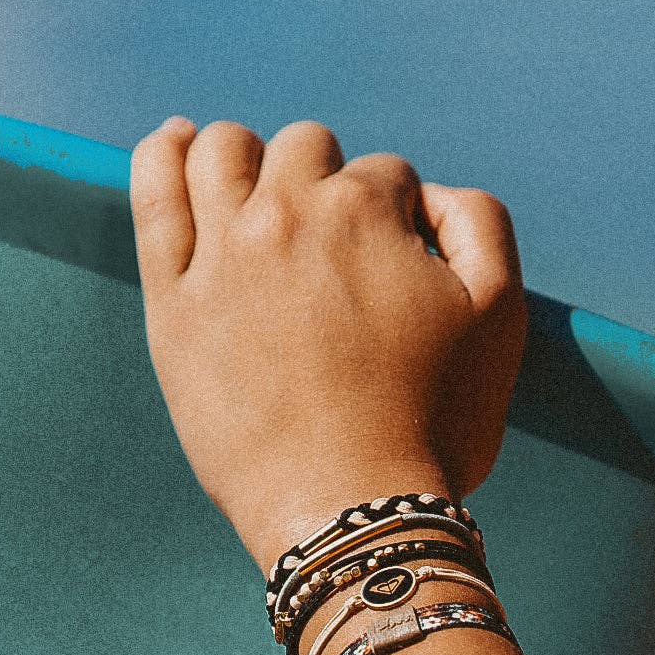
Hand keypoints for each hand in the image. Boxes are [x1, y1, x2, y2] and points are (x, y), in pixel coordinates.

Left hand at [129, 116, 527, 571]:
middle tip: (340, 253)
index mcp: (367, 211)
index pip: (385, 175)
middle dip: (329, 183)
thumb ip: (479, 225)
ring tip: (260, 193)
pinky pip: (154, 197)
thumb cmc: (435, 424)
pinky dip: (164, 156)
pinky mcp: (174, 302)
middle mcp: (287, 214)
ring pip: (222, 152)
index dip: (400, 220)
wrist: (353, 509)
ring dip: (250, 157)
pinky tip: (177, 145)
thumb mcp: (500, 316)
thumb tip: (430, 195)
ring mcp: (221, 255)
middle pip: (304, 151)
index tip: (398, 273)